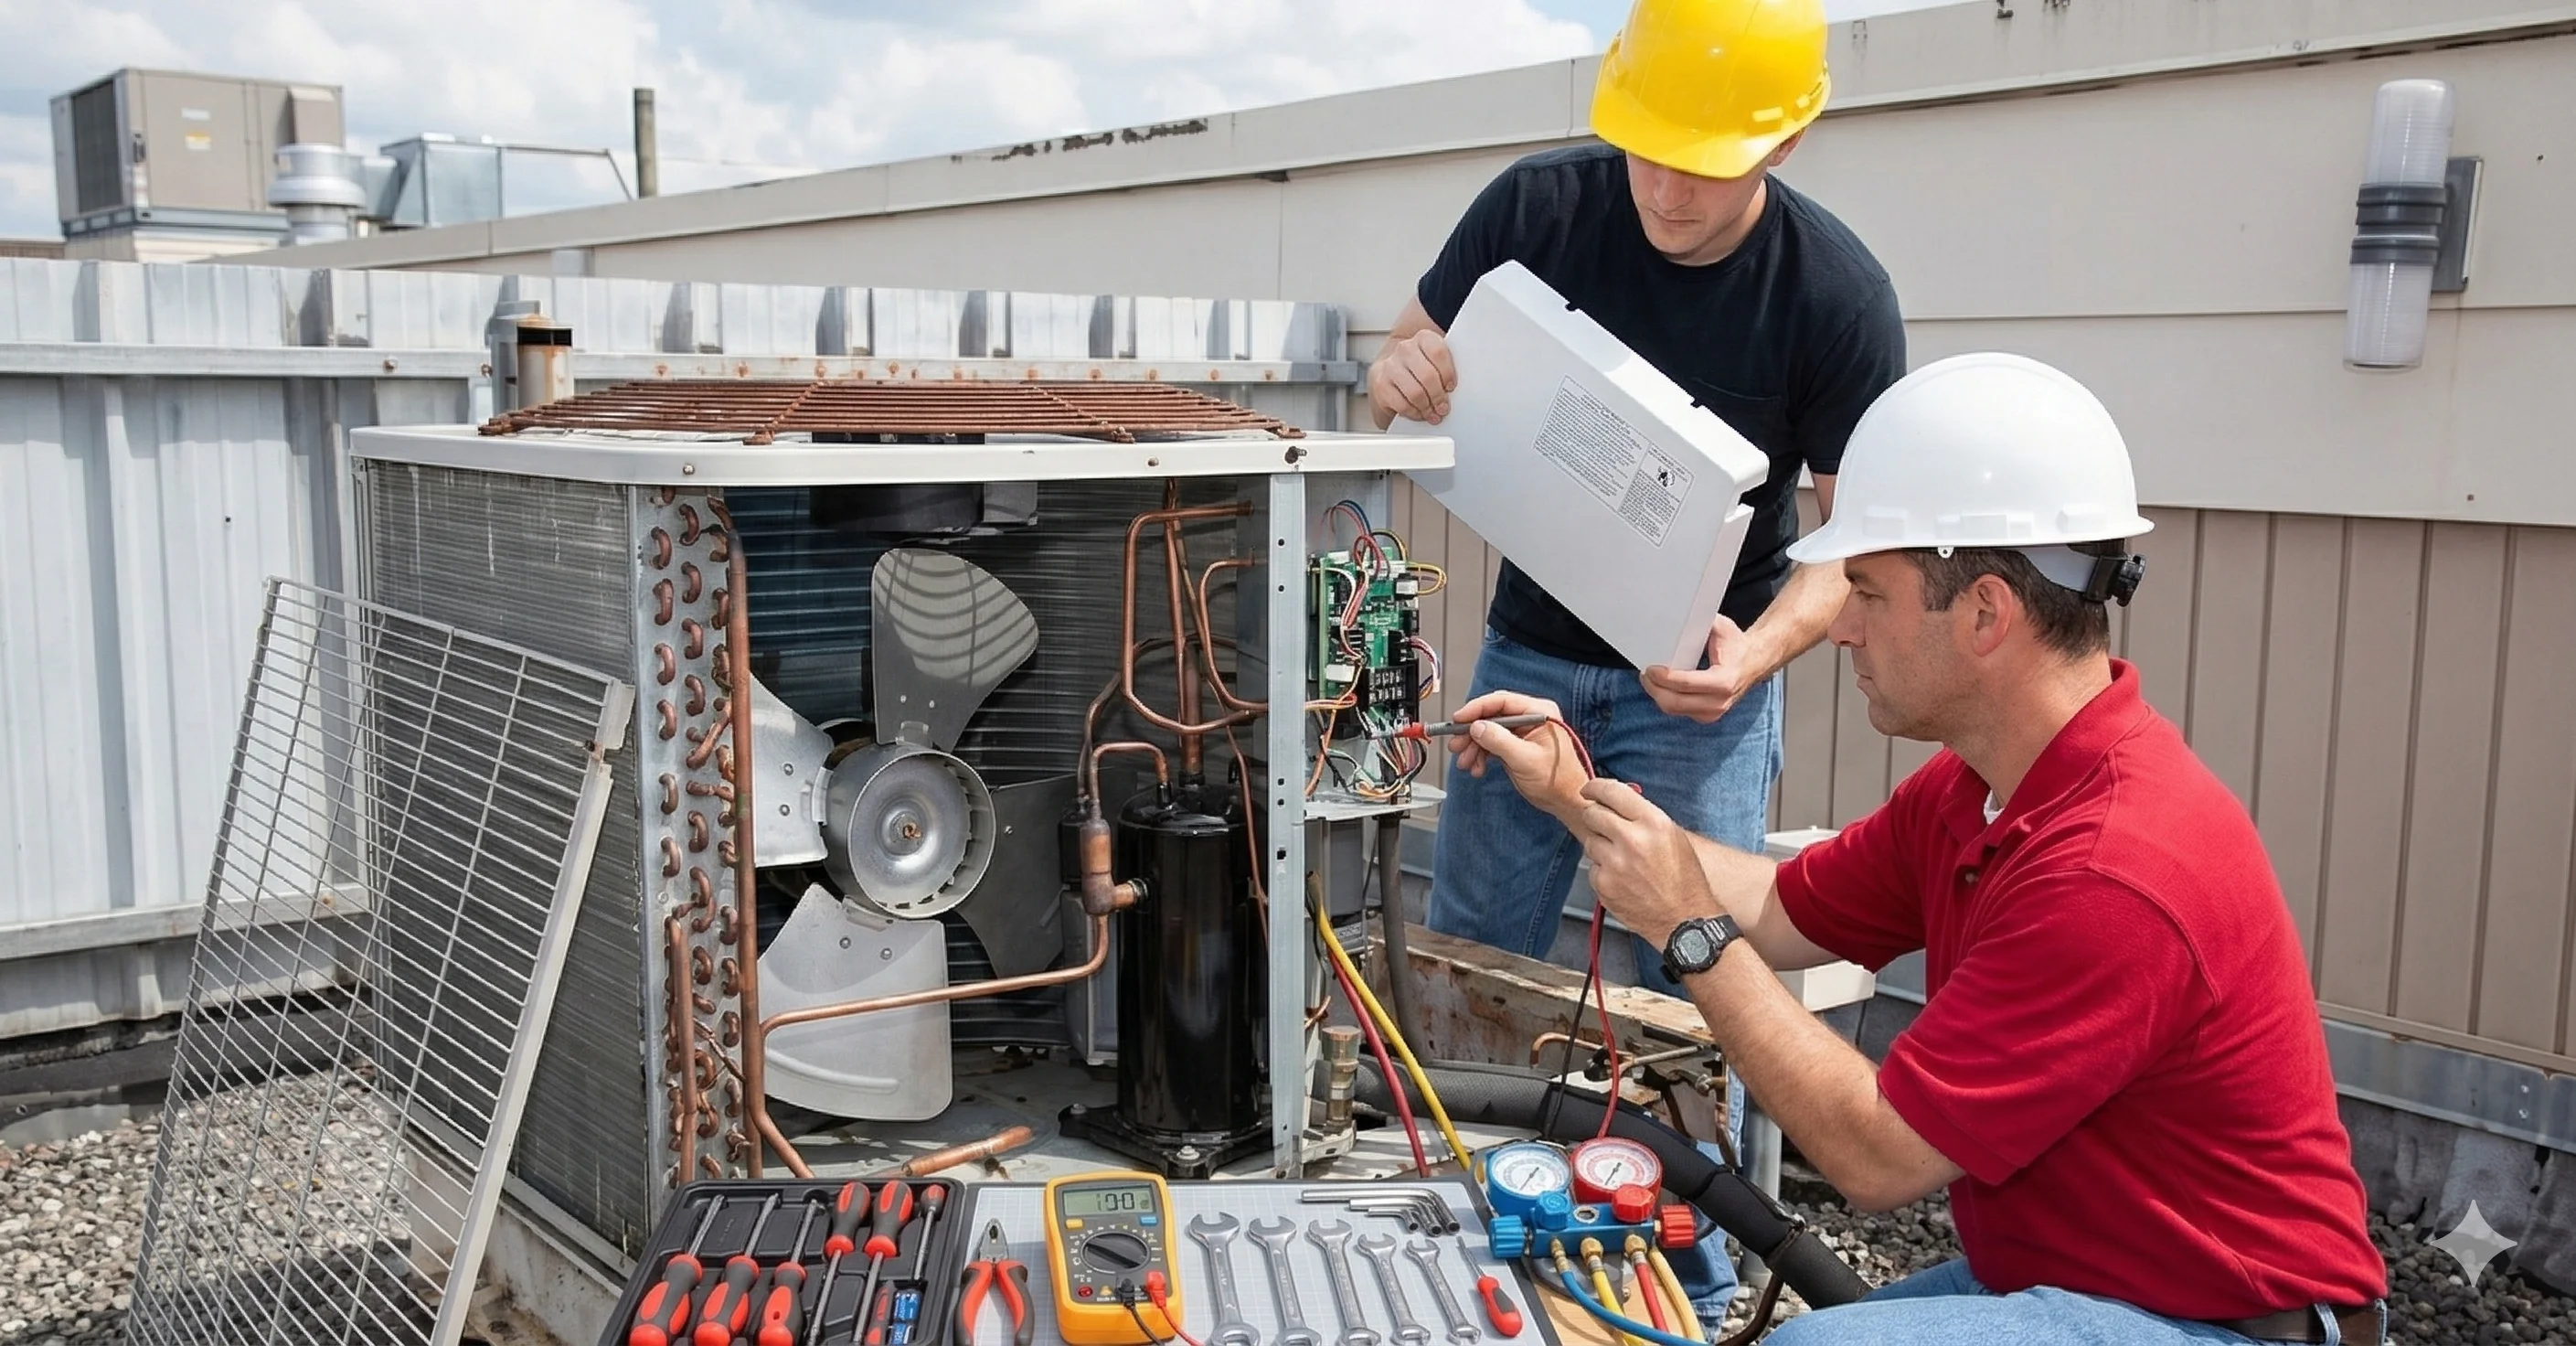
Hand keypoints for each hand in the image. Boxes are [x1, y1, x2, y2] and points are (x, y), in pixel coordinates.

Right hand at [1368, 328, 1457, 426]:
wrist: (1389, 371)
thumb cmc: (1419, 368)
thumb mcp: (1434, 362)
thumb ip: (1446, 369)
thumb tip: (1455, 391)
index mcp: (1423, 338)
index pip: (1438, 352)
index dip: (1448, 373)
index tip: (1451, 387)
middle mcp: (1405, 349)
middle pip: (1427, 375)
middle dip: (1438, 396)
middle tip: (1443, 407)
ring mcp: (1390, 365)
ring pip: (1415, 392)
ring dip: (1427, 407)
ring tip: (1432, 413)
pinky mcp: (1381, 384)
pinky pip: (1402, 404)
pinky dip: (1414, 413)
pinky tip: (1419, 413)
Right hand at [1448, 691, 1584, 820]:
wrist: (1566, 801)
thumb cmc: (1557, 780)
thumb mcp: (1525, 759)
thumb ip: (1499, 741)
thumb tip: (1477, 726)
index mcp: (1538, 712)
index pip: (1502, 701)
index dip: (1477, 709)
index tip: (1459, 719)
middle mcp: (1529, 718)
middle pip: (1491, 716)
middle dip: (1472, 732)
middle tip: (1457, 745)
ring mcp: (1521, 732)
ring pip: (1488, 732)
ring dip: (1473, 747)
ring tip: (1465, 762)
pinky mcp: (1515, 745)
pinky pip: (1491, 744)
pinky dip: (1481, 755)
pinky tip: (1476, 767)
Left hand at [1568, 779, 1715, 949]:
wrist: (1685, 920)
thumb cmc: (1684, 879)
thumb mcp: (1672, 836)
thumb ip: (1643, 816)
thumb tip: (1616, 801)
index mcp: (1653, 823)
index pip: (1612, 791)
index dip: (1595, 787)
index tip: (1589, 789)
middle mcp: (1632, 840)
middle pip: (1592, 814)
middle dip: (1595, 817)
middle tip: (1604, 826)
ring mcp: (1615, 863)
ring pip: (1589, 841)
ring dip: (1600, 847)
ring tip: (1624, 861)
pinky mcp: (1604, 884)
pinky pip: (1592, 868)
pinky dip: (1602, 871)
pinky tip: (1623, 879)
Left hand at [1641, 615, 1764, 722]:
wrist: (1753, 663)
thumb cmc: (1735, 644)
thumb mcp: (1722, 628)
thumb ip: (1700, 623)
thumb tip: (1675, 617)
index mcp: (1724, 680)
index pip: (1686, 684)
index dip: (1664, 678)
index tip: (1650, 668)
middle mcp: (1720, 701)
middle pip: (1675, 703)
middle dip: (1654, 688)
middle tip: (1645, 674)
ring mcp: (1714, 712)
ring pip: (1674, 710)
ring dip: (1657, 695)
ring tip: (1649, 679)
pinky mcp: (1707, 717)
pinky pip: (1679, 712)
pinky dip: (1666, 699)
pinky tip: (1661, 687)